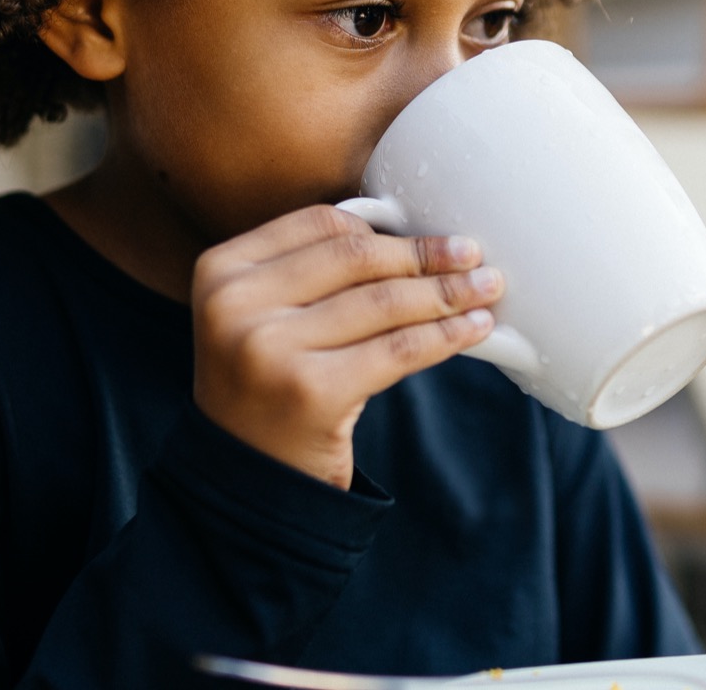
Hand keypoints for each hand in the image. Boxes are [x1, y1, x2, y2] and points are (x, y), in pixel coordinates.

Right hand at [191, 204, 502, 488]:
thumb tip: (414, 237)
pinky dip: (446, 336)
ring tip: (485, 288)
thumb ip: (311, 273)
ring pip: (384, 302)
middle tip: (472, 254)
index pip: (321, 224)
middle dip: (424, 255)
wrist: (249, 480)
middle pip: (357, 257)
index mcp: (220, 270)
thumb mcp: (263, 317)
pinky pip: (399, 349)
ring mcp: (268, 348)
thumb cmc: (268, 388)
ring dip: (447, 293)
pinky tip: (473, 329)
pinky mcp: (310, 391)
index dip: (385, 228)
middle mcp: (235, 304)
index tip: (431, 233)